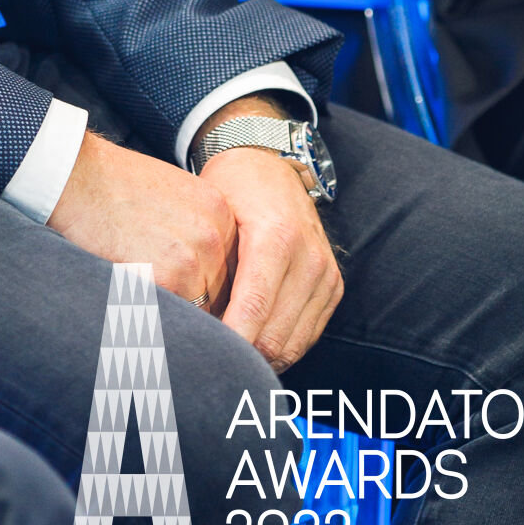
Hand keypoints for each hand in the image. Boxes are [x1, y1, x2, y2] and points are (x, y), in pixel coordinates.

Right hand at [48, 132, 238, 309]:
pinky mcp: (166, 279)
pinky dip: (154, 314)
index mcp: (219, 212)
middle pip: (218, 291)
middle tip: (160, 296)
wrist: (77, 177)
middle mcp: (213, 235)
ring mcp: (193, 258)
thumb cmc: (114, 185)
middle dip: (194, 301)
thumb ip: (195, 228)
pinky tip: (134, 299)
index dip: (207, 282)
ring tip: (146, 299)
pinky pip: (173, 315)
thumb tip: (201, 271)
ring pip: (199, 309)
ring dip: (176, 313)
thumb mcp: (173, 194)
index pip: (230, 266)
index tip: (184, 286)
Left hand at [201, 135, 342, 371]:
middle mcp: (310, 259)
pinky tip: (253, 341)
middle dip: (240, 354)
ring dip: (261, 356)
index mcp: (276, 238)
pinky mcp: (333, 287)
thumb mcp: (211, 213)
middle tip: (207, 359)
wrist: (271, 164)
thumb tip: (190, 318)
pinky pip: (308, 336)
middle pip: (274, 336)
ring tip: (227, 354)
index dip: (227, 342)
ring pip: (293, 344)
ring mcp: (326, 275)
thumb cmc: (232, 188)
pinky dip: (281, 346)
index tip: (201, 356)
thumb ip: (207, 264)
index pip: (252, 311)